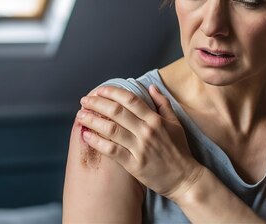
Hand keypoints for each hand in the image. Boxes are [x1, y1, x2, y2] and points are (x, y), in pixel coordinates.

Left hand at [75, 84, 203, 199]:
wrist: (185, 178)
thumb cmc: (179, 150)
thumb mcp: (175, 123)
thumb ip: (163, 103)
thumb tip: (151, 87)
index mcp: (155, 119)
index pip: (130, 99)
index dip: (112, 92)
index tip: (100, 91)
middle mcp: (146, 131)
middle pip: (116, 111)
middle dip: (97, 103)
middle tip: (84, 100)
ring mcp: (140, 148)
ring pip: (111, 129)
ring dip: (93, 120)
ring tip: (81, 115)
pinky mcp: (134, 164)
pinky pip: (111, 150)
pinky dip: (97, 142)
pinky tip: (86, 135)